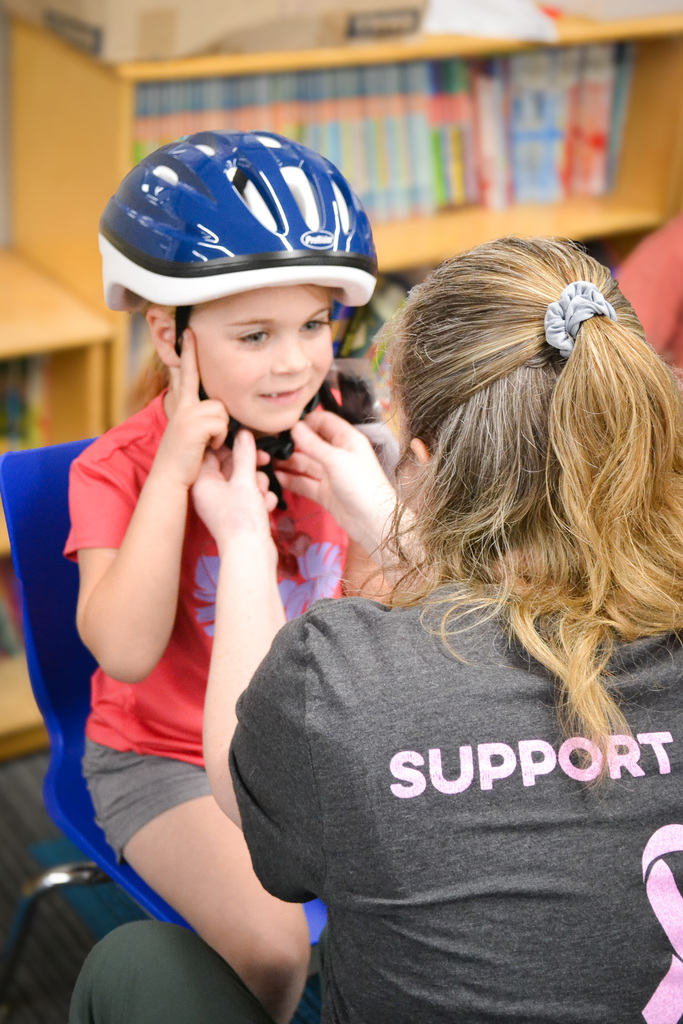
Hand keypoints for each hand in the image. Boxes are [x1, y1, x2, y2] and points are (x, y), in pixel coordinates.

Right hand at [152, 331, 229, 489]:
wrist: (170, 479)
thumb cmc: (185, 462)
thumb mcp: (193, 436)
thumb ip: (203, 420)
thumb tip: (218, 411)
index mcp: (182, 408)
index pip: (183, 377)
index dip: (184, 355)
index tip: (185, 334)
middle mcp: (182, 406)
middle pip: (192, 376)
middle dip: (189, 354)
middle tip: (189, 330)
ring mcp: (186, 413)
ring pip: (220, 408)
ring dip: (221, 429)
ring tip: (210, 443)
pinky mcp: (193, 423)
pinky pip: (221, 423)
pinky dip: (220, 438)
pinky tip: (209, 448)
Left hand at [192, 430, 278, 562]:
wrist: (250, 555)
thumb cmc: (241, 518)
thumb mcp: (245, 481)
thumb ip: (245, 455)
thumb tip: (244, 433)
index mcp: (203, 483)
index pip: (212, 453)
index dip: (231, 444)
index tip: (247, 439)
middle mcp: (210, 492)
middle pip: (231, 466)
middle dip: (250, 466)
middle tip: (264, 460)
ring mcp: (224, 504)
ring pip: (244, 481)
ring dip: (259, 483)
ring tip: (263, 493)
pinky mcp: (238, 514)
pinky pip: (250, 496)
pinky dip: (261, 498)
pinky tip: (267, 505)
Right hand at [274, 409, 396, 554]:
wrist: (373, 521)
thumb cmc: (362, 485)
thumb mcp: (335, 460)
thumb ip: (313, 444)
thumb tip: (294, 427)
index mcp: (347, 439)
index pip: (324, 421)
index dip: (305, 420)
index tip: (284, 423)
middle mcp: (338, 454)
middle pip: (311, 443)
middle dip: (292, 443)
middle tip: (269, 443)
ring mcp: (330, 474)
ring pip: (305, 463)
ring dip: (288, 462)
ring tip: (266, 460)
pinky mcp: (324, 492)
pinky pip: (304, 482)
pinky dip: (291, 480)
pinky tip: (275, 476)